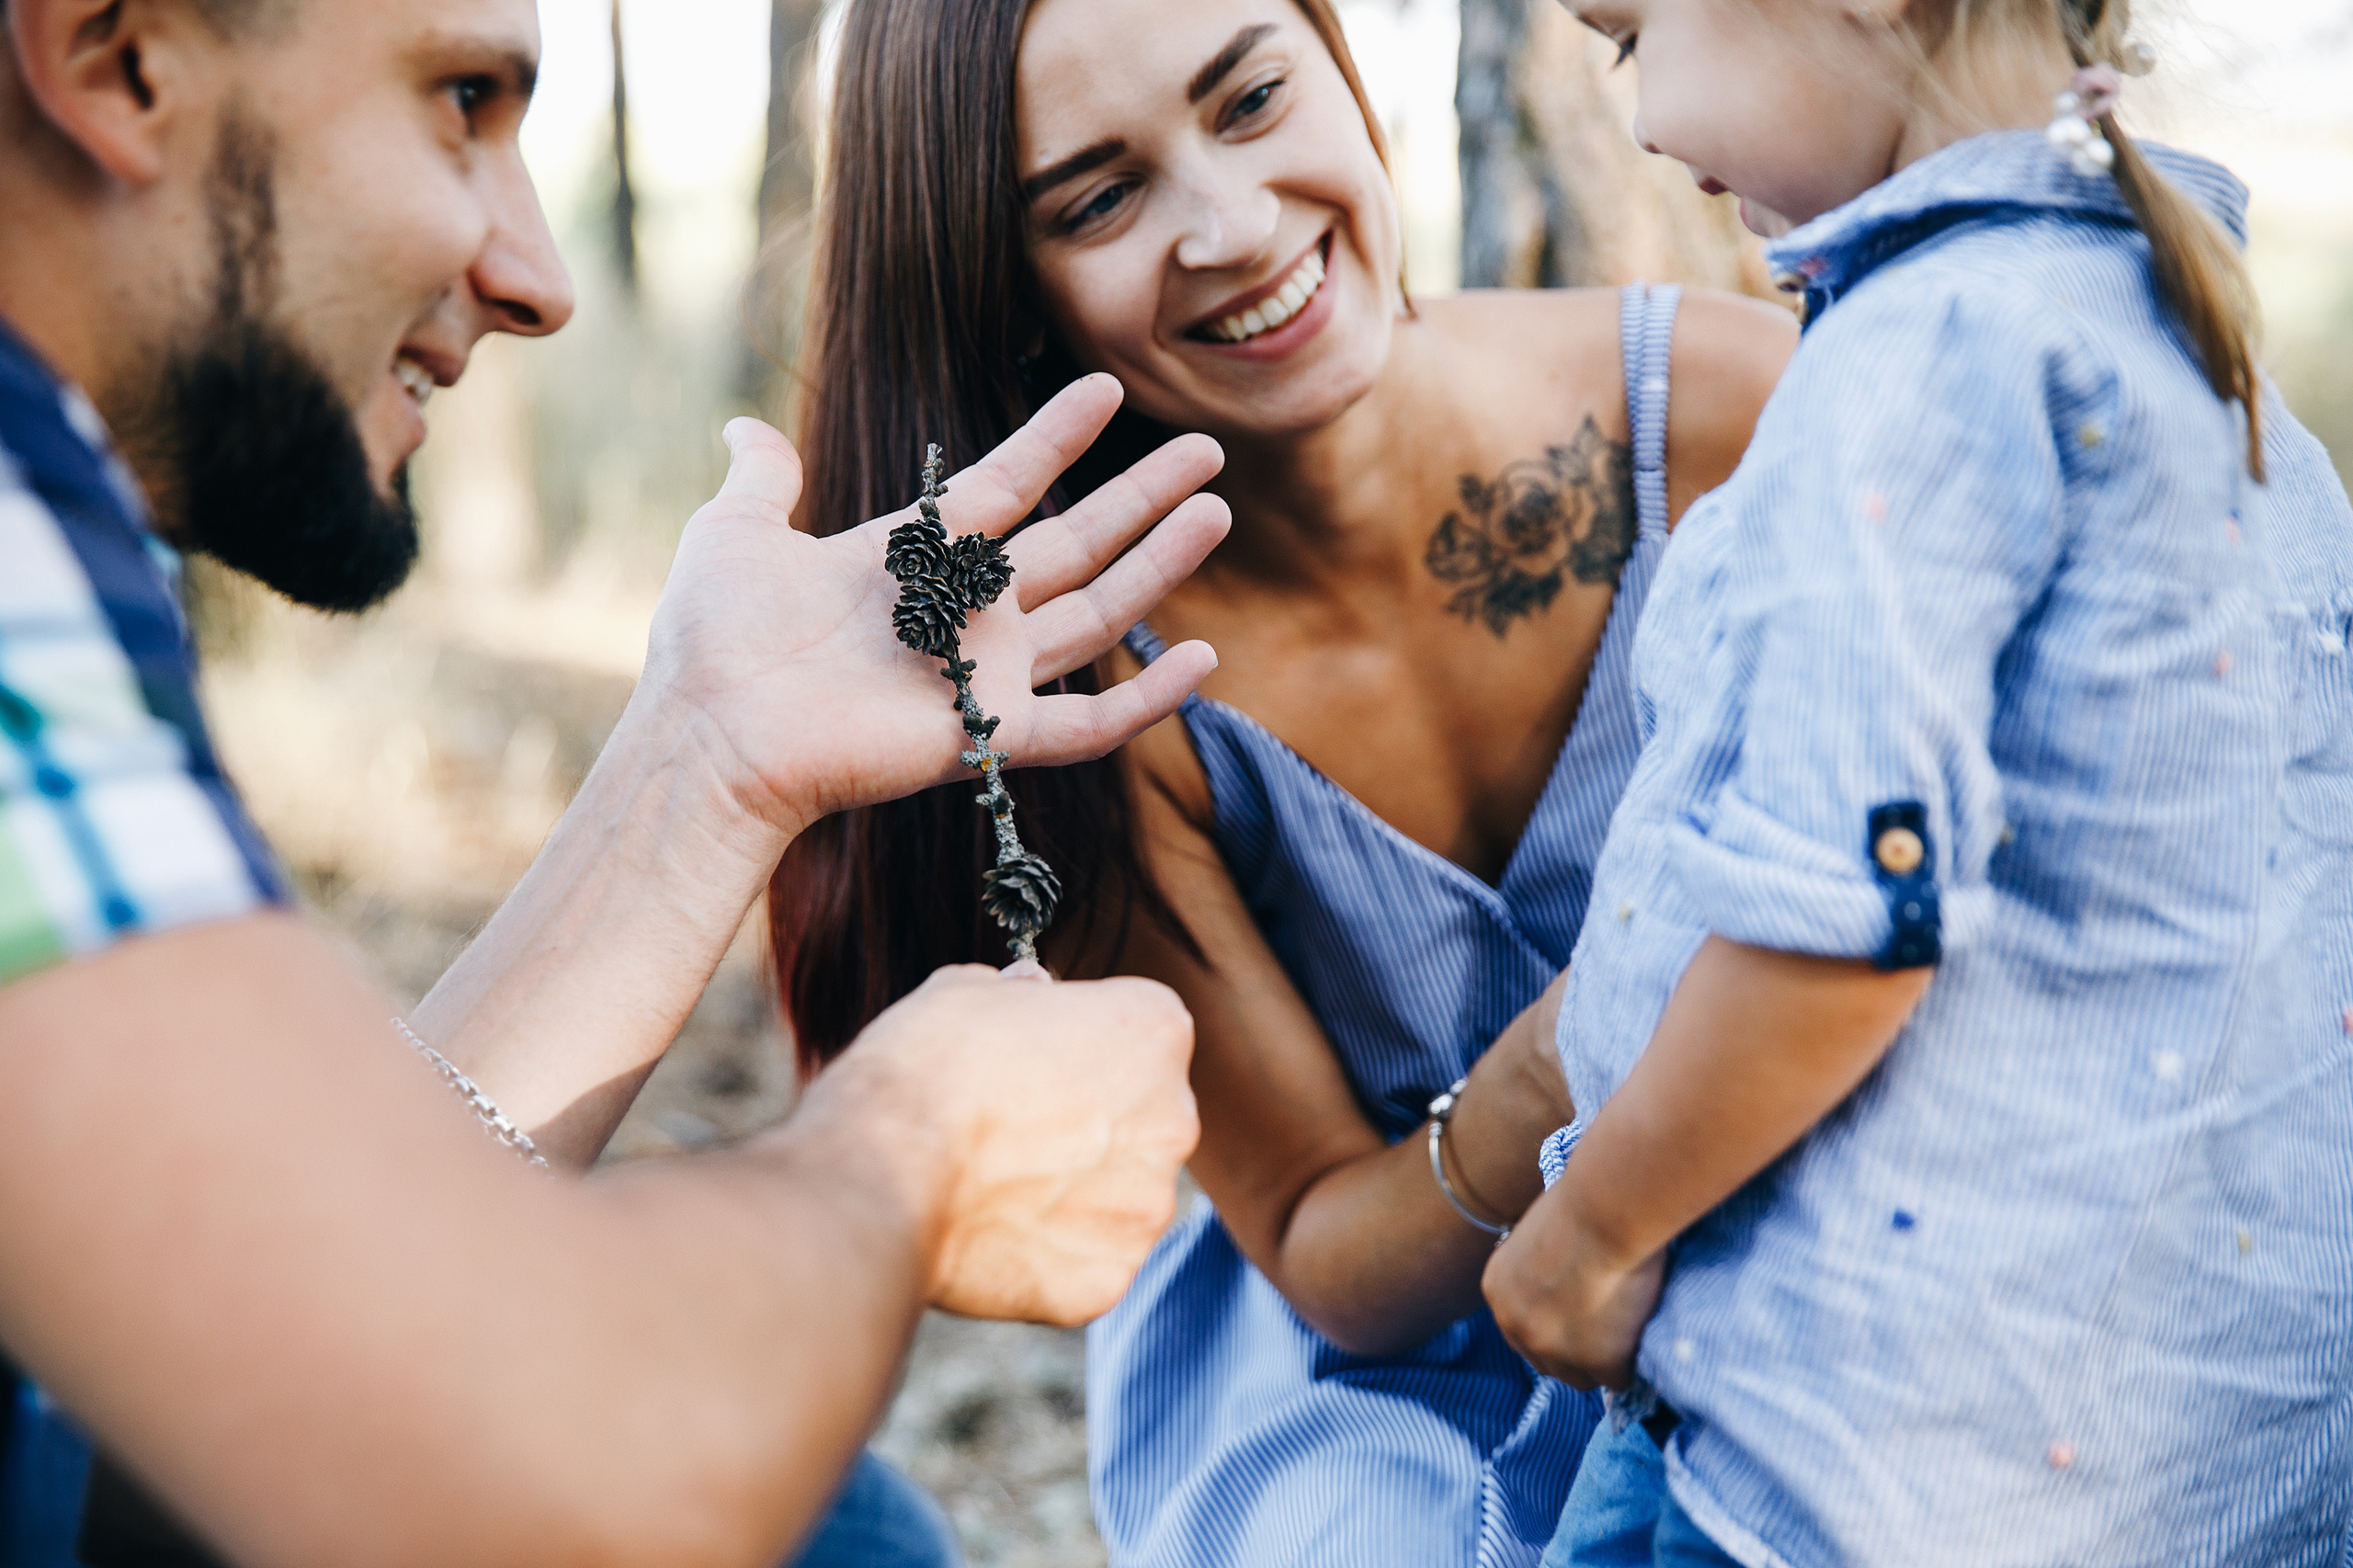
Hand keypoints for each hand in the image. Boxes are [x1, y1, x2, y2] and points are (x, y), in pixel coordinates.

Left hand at [638, 375, 1230, 843]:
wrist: (712, 732)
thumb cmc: (714, 640)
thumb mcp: (735, 533)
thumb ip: (761, 480)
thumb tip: (745, 425)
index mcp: (913, 561)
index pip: (1008, 486)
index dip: (1055, 439)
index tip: (1105, 390)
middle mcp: (961, 615)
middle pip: (1076, 544)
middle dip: (1141, 496)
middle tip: (1208, 451)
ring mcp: (983, 676)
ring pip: (1097, 615)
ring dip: (1160, 565)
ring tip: (1217, 509)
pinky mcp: (990, 734)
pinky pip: (1088, 726)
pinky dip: (1147, 699)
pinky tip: (1204, 661)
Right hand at [816, 964, 1199, 1325]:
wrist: (882, 1177)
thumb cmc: (924, 1071)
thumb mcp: (966, 991)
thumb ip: (1020, 992)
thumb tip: (1031, 992)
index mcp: (1155, 1029)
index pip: (1139, 1034)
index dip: (1079, 1046)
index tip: (1033, 1061)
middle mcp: (1175, 1118)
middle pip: (1140, 1119)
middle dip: (1087, 1124)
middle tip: (1010, 1128)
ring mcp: (1147, 1204)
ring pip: (1116, 1195)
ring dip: (1070, 1192)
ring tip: (993, 1185)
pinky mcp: (1111, 1278)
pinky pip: (1086, 1260)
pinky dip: (1046, 1253)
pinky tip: (992, 1233)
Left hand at [1483, 1180, 1665, 1389]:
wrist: (1609, 1209)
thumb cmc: (1585, 1202)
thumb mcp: (1546, 1236)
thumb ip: (1547, 1268)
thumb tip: (1570, 1282)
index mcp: (1498, 1289)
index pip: (1522, 1330)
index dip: (1555, 1328)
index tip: (1581, 1319)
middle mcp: (1516, 1325)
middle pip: (1547, 1363)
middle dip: (1576, 1353)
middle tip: (1610, 1331)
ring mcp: (1555, 1349)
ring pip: (1583, 1377)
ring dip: (1605, 1360)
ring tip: (1630, 1328)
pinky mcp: (1598, 1363)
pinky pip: (1621, 1376)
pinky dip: (1636, 1358)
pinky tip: (1647, 1328)